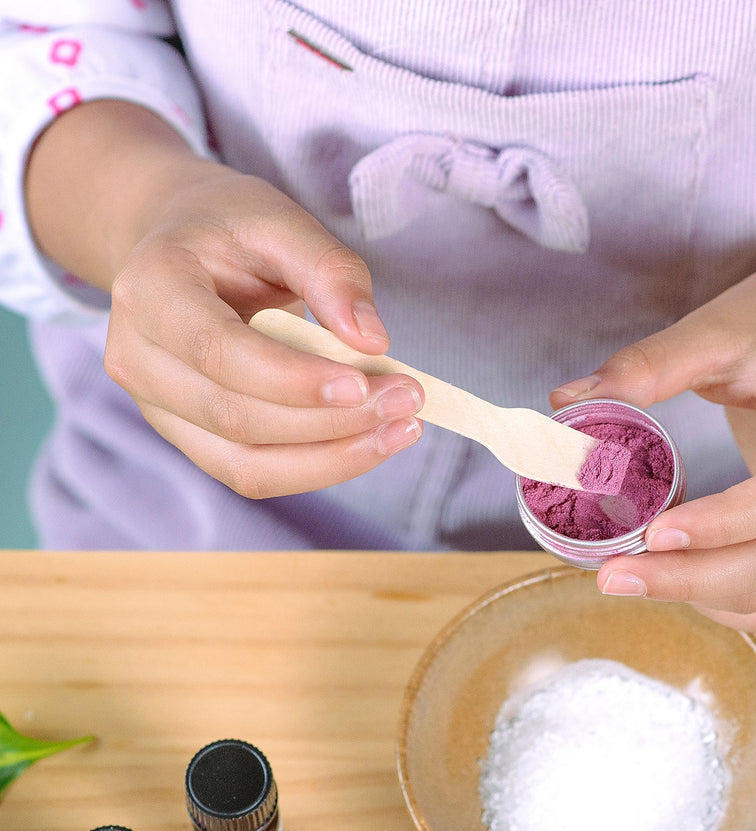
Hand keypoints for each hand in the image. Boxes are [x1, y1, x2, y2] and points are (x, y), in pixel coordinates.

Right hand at [27, 101, 422, 496]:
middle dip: (332, 420)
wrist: (178, 245)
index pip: (218, 352)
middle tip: (407, 398)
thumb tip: (373, 341)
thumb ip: (331, 272)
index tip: (364, 382)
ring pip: (246, 465)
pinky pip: (255, 474)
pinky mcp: (191, 439)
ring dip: (333, 457)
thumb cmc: (230, 231)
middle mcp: (138, 358)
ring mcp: (158, 408)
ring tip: (400, 429)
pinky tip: (371, 442)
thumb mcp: (281, 221)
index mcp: (150, 289)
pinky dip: (320, 466)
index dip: (292, 380)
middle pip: (237, 417)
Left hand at [553, 257, 755, 632]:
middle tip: (612, 576)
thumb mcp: (721, 326)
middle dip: (692, 579)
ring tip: (630, 575)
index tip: (654, 533)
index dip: (724, 524)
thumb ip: (648, 364)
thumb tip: (565, 400)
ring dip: (701, 596)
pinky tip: (678, 579)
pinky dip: (726, 603)